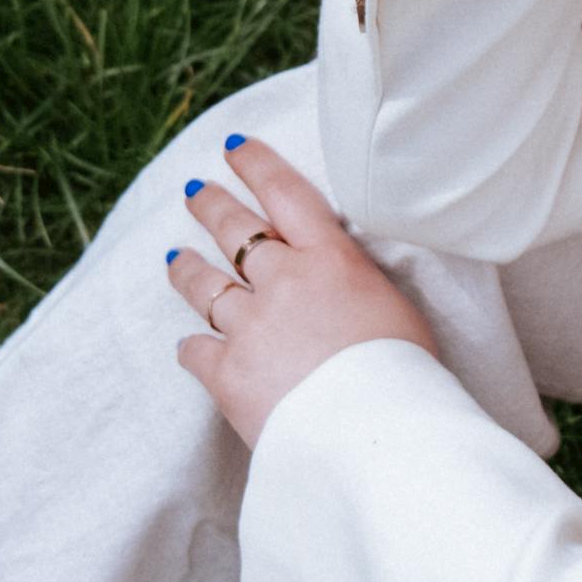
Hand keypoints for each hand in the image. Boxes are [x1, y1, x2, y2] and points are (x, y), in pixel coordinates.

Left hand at [161, 131, 433, 450]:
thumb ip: (358, 290)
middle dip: (212, 206)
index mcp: (331, 260)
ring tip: (175, 259)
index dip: (256, 165)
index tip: (234, 147)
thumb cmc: (406, 378)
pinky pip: (197, 350)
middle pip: (236, 231)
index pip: (286, 194)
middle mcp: (283, 282)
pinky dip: (193, 348)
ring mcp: (249, 326)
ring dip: (188, 270)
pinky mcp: (227, 374)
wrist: (376, 434)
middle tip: (196, 192)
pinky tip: (189, 346)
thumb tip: (342, 294)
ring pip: (206, 286)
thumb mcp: (398, 312)